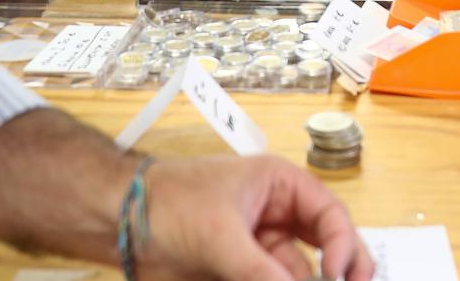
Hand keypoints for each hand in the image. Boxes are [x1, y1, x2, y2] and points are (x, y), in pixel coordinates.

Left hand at [140, 156, 373, 280]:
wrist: (117, 224)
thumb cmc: (167, 203)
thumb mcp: (221, 236)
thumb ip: (262, 273)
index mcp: (281, 187)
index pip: (330, 216)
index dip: (342, 247)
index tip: (337, 277)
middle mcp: (277, 218)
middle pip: (325, 250)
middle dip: (338, 272)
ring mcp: (259, 250)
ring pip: (295, 276)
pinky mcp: (239, 275)